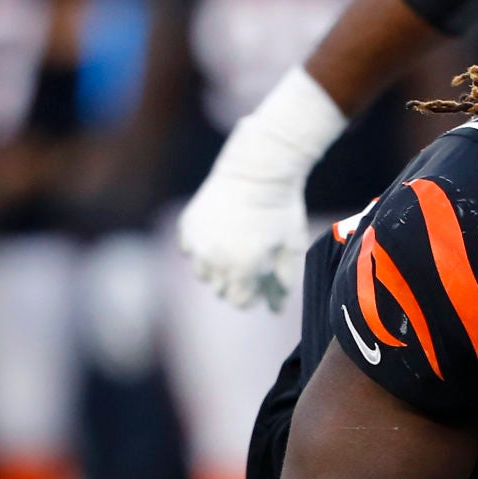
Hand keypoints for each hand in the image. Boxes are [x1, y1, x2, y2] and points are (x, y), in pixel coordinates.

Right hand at [177, 67, 346, 311]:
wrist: (258, 168)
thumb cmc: (281, 209)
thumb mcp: (290, 247)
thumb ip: (282, 282)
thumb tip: (276, 310)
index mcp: (243, 269)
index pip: (240, 302)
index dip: (253, 295)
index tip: (262, 283)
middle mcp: (216, 260)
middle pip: (220, 290)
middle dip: (236, 283)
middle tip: (251, 265)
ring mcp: (198, 243)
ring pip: (202, 273)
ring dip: (216, 269)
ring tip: (233, 252)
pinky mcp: (187, 226)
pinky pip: (189, 250)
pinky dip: (201, 249)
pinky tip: (219, 236)